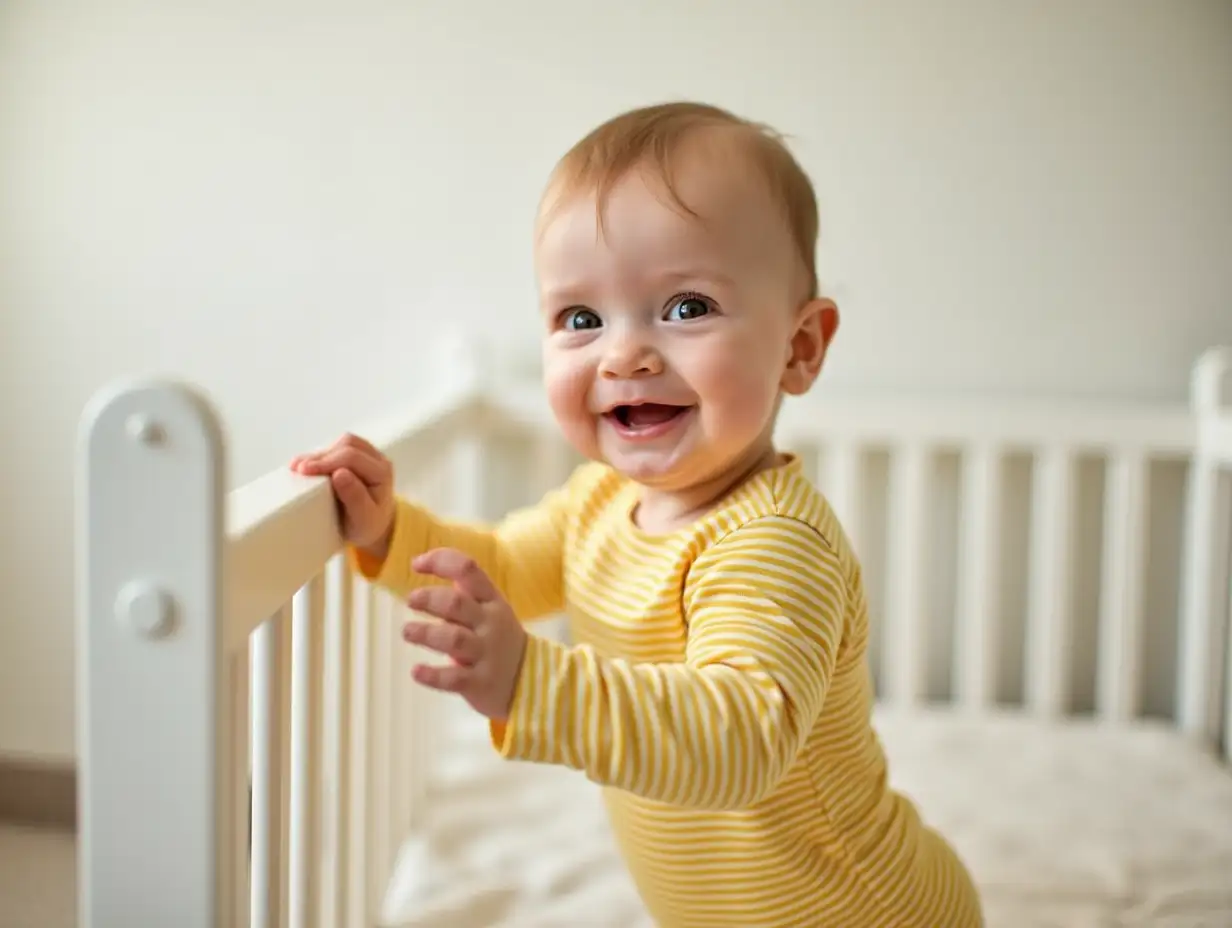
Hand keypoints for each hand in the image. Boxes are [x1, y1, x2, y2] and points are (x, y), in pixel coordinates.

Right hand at [289, 433, 395, 555]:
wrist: (373, 526)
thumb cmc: (368, 525)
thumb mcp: (364, 520)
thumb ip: (355, 498)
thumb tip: (339, 473)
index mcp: (382, 473)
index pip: (352, 458)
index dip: (326, 461)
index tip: (304, 471)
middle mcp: (377, 460)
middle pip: (347, 445)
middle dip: (320, 457)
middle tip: (297, 470)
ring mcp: (367, 455)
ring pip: (342, 443)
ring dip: (319, 454)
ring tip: (298, 467)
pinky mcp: (355, 456)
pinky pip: (337, 447)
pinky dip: (320, 456)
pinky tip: (304, 465)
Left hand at [402, 548, 528, 721]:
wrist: (529, 679)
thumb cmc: (496, 637)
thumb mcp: (488, 608)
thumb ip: (460, 590)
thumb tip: (421, 563)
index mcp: (491, 600)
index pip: (468, 570)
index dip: (440, 561)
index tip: (416, 564)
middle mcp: (490, 623)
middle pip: (457, 604)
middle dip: (430, 599)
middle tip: (411, 600)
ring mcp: (486, 653)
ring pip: (454, 639)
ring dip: (427, 633)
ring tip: (407, 631)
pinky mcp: (480, 683)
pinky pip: (455, 678)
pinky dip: (433, 675)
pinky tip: (416, 671)